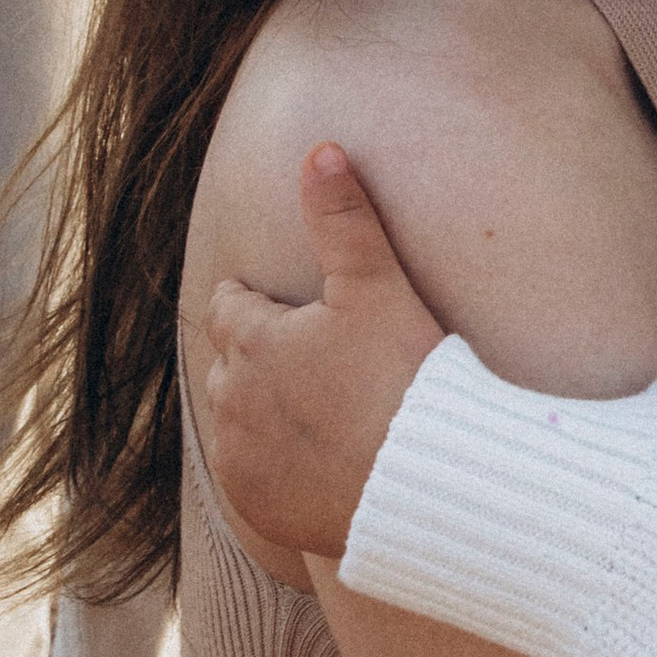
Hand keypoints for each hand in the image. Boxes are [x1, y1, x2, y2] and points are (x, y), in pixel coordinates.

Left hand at [200, 145, 444, 559]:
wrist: (427, 484)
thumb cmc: (406, 376)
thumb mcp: (379, 284)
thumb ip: (344, 216)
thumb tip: (320, 150)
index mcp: (250, 340)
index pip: (229, 306)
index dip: (261, 303)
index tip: (296, 311)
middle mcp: (229, 400)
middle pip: (231, 363)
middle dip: (261, 356)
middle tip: (319, 359)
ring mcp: (239, 458)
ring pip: (237, 419)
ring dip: (264, 410)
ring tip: (321, 409)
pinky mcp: (256, 506)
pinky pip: (252, 475)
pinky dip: (275, 463)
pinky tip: (320, 457)